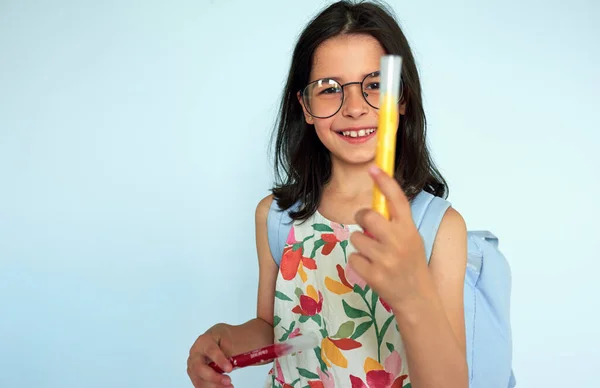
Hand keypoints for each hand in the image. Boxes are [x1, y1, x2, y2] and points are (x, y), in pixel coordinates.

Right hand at [187, 324, 234, 387]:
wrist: (221, 341)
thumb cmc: (225, 339)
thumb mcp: (231, 339)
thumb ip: (229, 351)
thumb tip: (230, 364)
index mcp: (204, 341)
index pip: (210, 351)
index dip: (219, 361)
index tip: (229, 369)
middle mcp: (196, 353)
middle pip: (200, 368)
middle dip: (214, 377)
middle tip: (228, 380)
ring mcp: (194, 365)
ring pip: (199, 379)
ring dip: (213, 386)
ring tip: (229, 386)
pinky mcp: (196, 374)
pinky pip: (201, 384)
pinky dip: (211, 387)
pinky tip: (222, 387)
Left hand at [348, 165, 428, 310]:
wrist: (418, 298)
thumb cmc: (411, 264)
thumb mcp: (410, 239)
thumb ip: (395, 223)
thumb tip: (374, 203)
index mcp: (409, 229)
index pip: (397, 199)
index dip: (385, 181)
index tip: (373, 168)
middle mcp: (399, 242)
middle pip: (368, 215)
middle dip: (362, 218)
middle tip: (366, 225)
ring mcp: (386, 260)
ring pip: (356, 238)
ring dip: (361, 244)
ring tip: (375, 255)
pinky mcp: (374, 275)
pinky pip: (353, 258)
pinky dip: (358, 263)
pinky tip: (372, 269)